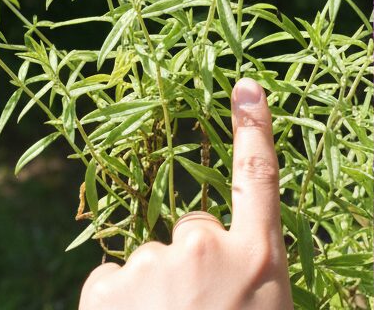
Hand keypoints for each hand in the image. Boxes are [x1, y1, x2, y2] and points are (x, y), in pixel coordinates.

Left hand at [79, 78, 292, 309]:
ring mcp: (153, 263)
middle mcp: (205, 248)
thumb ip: (246, 273)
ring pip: (149, 262)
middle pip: (192, 232)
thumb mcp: (266, 307)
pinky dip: (115, 305)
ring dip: (151, 293)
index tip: (245, 86)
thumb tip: (229, 266)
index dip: (253, 129)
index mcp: (258, 258)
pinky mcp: (107, 286)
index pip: (260, 177)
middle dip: (190, 264)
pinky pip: (108, 283)